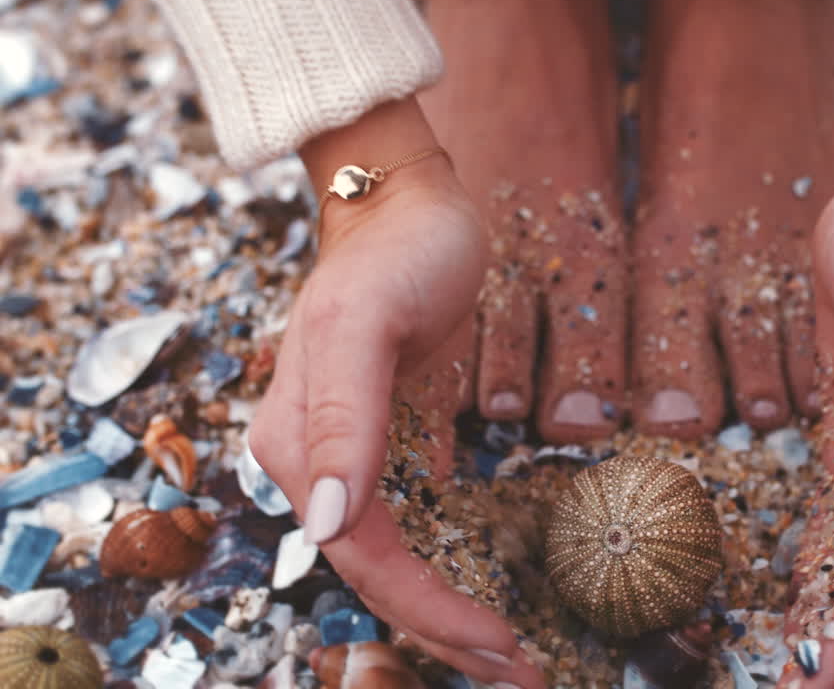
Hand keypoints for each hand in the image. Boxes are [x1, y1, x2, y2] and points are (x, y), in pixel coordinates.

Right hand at [247, 99, 543, 687]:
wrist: (405, 207)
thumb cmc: (394, 255)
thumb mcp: (367, 325)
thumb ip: (343, 419)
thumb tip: (329, 522)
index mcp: (299, 444)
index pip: (362, 554)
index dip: (427, 608)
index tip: (496, 642)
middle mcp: (317, 461)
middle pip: (377, 571)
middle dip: (442, 630)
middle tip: (519, 673)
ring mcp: (351, 455)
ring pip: (392, 558)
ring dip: (444, 612)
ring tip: (505, 655)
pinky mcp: (389, 443)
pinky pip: (412, 525)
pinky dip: (445, 568)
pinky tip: (480, 593)